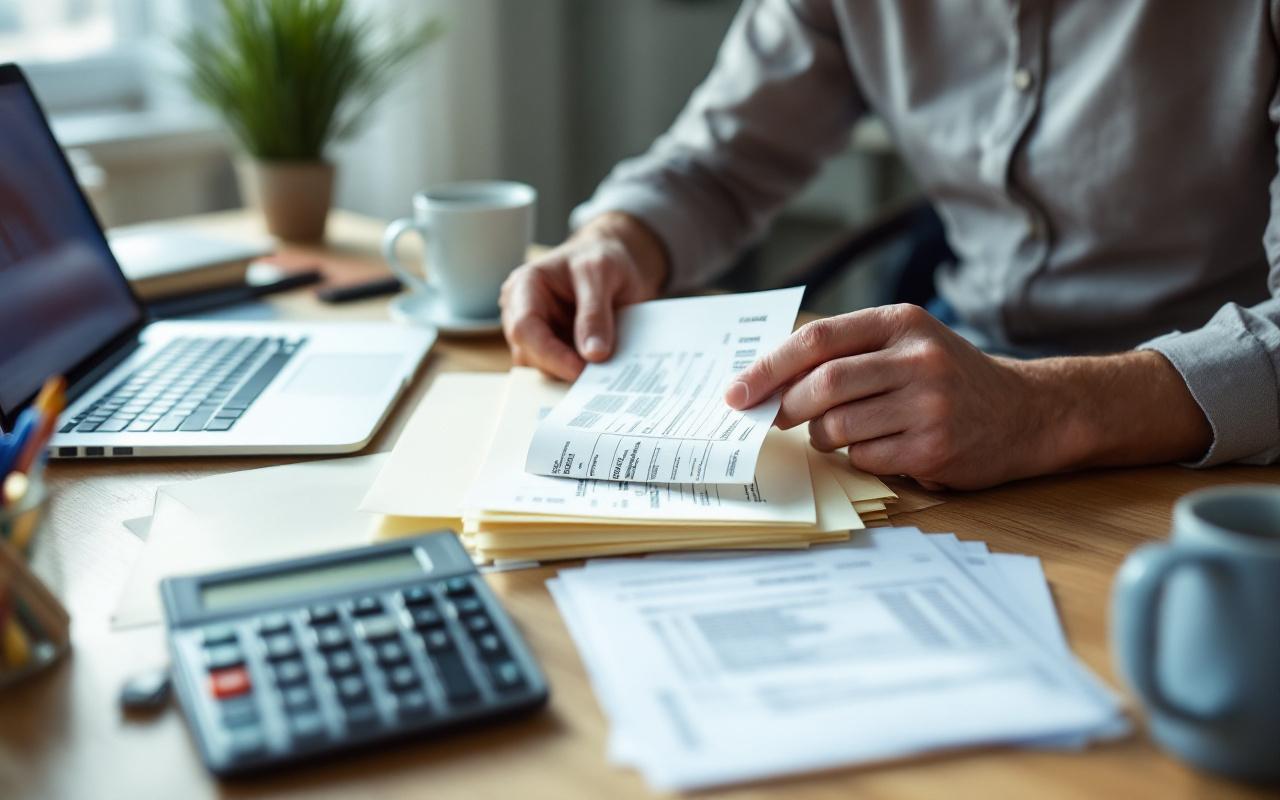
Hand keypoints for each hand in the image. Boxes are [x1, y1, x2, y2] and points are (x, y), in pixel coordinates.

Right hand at [500, 213, 667, 380]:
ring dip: (570, 374)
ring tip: (602, 373)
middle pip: (529, 354)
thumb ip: (595, 312)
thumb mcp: (601, 273)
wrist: (614, 261)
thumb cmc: (601, 258)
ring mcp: (536, 334)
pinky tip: (599, 372)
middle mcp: (521, 313)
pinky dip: (578, 374)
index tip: (580, 370)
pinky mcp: (553, 349)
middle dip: (561, 367)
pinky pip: (559, 371)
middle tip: (597, 379)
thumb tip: (593, 354)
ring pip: (543, 368)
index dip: (550, 354)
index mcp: (524, 287)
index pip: (525, 329)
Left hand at [724, 304, 1058, 489]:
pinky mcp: (934, 447)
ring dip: (820, 436)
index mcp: (901, 322)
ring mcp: (928, 404)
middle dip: (785, 407)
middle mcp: (917, 358)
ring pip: (837, 427)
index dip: (768, 368)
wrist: (1027, 412)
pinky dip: (854, 457)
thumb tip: (767, 382)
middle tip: (772, 419)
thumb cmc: (948, 378)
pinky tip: (875, 447)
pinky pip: (864, 457)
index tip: (735, 392)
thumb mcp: (907, 343)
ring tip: (831, 433)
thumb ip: (847, 351)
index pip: (817, 340)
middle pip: (822, 385)